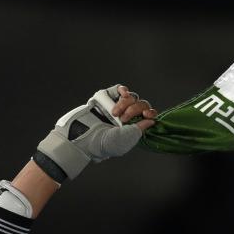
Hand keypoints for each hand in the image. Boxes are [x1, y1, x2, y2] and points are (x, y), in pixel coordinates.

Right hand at [33, 84, 158, 182]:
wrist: (81, 136)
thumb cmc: (102, 143)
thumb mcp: (125, 139)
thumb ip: (139, 129)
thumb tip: (152, 120)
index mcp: (133, 127)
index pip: (147, 116)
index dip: (150, 113)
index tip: (146, 115)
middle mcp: (126, 116)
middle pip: (139, 104)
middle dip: (134, 110)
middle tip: (123, 119)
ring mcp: (116, 106)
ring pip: (130, 97)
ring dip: (125, 103)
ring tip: (114, 113)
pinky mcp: (105, 98)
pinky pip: (118, 89)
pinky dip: (122, 89)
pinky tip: (123, 93)